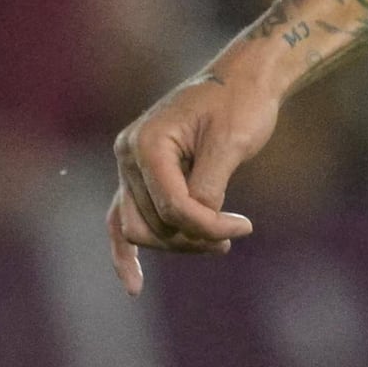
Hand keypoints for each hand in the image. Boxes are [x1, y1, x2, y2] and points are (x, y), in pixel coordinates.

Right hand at [105, 64, 281, 290]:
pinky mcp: (139, 177)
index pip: (172, 206)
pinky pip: (123, 218)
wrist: (241, 80)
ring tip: (224, 240)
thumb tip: (198, 223)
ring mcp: (129, 167)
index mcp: (148, 142)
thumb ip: (210, 185)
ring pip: (143, 229)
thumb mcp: (232, 143)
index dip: (208, 225)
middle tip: (236, 230)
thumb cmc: (241, 104)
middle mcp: (128, 155)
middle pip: (154, 224)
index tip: (244, 226)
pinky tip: (134, 285)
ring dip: (180, 242)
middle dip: (195, 236)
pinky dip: (126, 252)